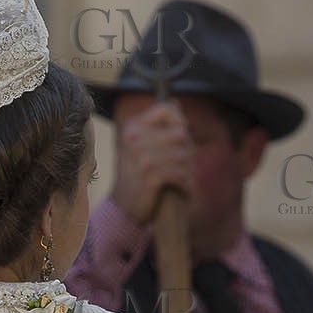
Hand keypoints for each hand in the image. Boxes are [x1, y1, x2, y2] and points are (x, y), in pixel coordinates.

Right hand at [112, 100, 194, 224]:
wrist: (123, 206)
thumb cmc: (137, 174)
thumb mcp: (139, 145)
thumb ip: (155, 126)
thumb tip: (176, 105)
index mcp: (133, 127)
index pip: (167, 108)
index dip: (180, 121)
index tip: (181, 136)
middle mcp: (135, 138)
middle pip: (181, 133)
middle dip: (189, 151)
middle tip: (188, 164)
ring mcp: (142, 157)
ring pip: (183, 155)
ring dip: (189, 169)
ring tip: (187, 177)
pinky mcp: (150, 176)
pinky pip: (179, 173)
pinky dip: (185, 183)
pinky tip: (185, 188)